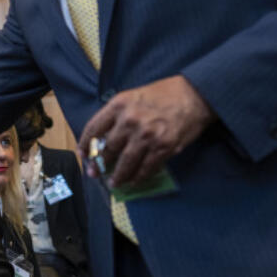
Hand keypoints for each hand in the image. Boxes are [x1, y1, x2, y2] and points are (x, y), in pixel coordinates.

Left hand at [77, 75, 214, 189]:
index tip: (82, 154)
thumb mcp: (133, 97)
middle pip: (108, 148)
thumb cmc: (163, 94)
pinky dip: (138, 178)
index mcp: (119, 105)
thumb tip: (105, 139)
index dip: (85, 144)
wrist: (194, 95)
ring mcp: (146, 135)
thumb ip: (118, 116)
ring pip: (125, 162)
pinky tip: (133, 182)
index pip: (93, 128)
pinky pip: (146, 168)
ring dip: (118, 176)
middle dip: (100, 164)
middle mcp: (129, 120)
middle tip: (95, 173)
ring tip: (114, 183)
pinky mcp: (163, 147)